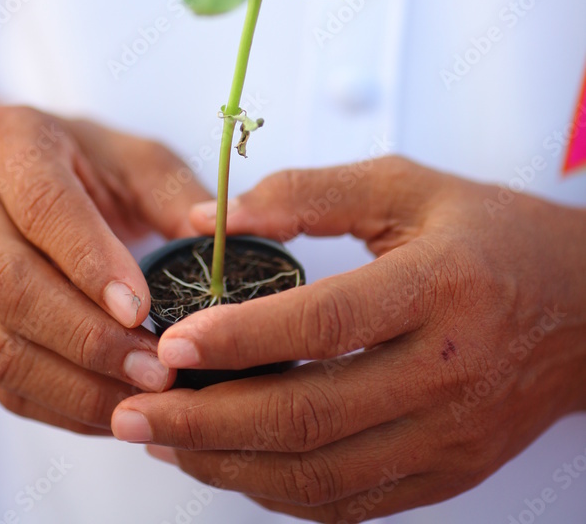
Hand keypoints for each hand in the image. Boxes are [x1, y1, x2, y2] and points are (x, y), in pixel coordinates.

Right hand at [0, 104, 210, 434]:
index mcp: (9, 144)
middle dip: (88, 337)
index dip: (91, 261)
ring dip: (75, 383)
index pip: (43, 207)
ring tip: (144, 397)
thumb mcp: (130, 155)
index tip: (143, 307)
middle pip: (11, 284)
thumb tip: (218, 238)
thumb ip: (174, 192)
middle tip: (157, 367)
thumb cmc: (76, 161)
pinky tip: (113, 408)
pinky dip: (58, 405)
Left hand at [111, 155, 585, 520]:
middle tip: (136, 412)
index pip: (325, 324)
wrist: (582, 307)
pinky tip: (232, 464)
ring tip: (167, 441)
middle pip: (310, 417)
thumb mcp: (407, 186)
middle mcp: (449, 372)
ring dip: (231, 467)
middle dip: (209, 422)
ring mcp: (450, 435)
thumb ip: (310, 191)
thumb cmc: (491, 234)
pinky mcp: (447, 472)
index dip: (239, 338)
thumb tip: (219, 215)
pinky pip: (349, 502)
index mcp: (439, 287)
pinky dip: (279, 492)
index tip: (171, 344)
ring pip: (322, 476)